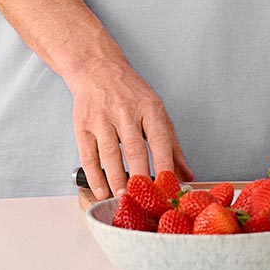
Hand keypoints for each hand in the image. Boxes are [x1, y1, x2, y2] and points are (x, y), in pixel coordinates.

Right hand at [67, 58, 192, 198]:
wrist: (97, 69)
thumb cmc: (130, 93)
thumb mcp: (156, 111)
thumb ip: (171, 145)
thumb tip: (186, 175)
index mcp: (149, 107)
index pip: (160, 139)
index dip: (165, 164)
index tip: (169, 185)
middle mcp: (125, 111)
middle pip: (134, 149)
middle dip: (140, 177)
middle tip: (145, 199)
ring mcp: (102, 118)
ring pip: (110, 154)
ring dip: (116, 179)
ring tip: (123, 197)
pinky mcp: (82, 126)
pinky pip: (88, 155)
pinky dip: (95, 176)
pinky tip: (101, 190)